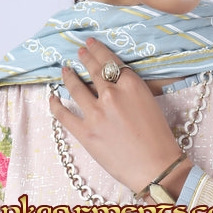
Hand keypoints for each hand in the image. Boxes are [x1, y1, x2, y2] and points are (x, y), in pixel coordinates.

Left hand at [49, 37, 186, 194]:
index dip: (98, 50)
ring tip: (65, 70)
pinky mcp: (85, 133)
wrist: (156, 168)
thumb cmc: (159, 140)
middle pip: (93, 70)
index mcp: (131, 85)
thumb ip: (131, 90)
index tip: (91, 44)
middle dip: (84, 57)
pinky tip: (52, 97)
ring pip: (76, 88)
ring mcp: (96, 114)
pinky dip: (55, 104)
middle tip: (78, 51)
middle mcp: (111, 95)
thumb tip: (115, 85)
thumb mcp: (150, 104)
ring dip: (68, 76)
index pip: (110, 62)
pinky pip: (63, 114)